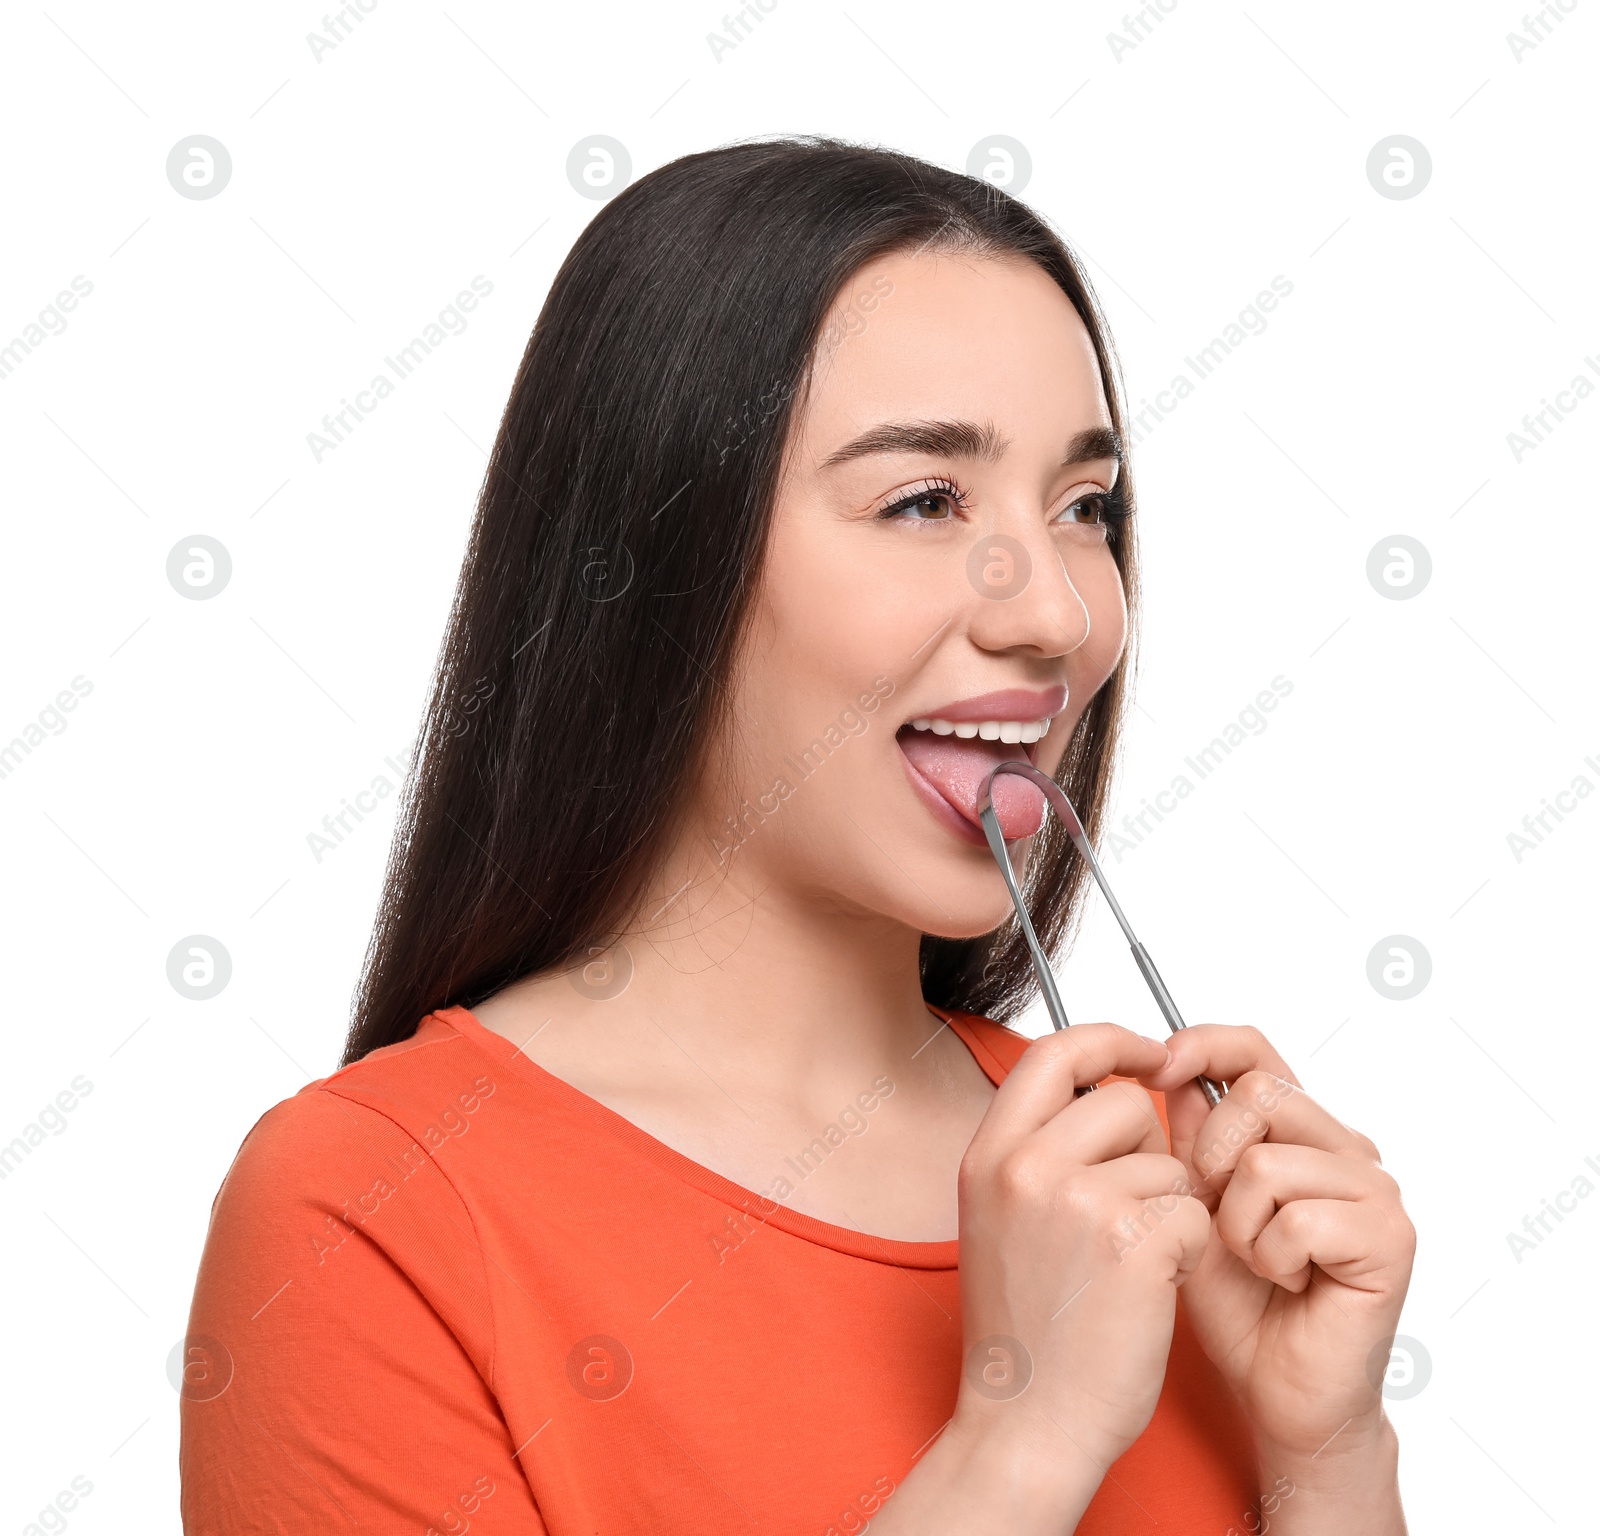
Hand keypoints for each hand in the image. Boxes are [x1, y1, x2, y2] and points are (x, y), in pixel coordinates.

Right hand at [939, 1025, 1209, 1522]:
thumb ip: (1037, 1148)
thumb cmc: (1026, 1329)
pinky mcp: (1134, 1243)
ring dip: (1168, 1207)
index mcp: (989, 1154)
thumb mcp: (1000, 1217)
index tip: (1147, 1055)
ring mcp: (1079, 1201)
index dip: (1110, 1042)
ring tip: (1129, 1266)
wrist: (1027, 1421)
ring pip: (1168, 1161)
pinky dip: (1187, 1250)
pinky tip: (1150, 1290)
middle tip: (1130, 1211)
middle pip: (1124, 1101)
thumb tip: (1101, 1089)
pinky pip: (1192, 1212)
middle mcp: (1026, 1166)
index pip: (1054, 1051)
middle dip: (1148, 1148)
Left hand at [1139, 1027, 1415, 1477]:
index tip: (1159, 1062)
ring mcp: (1374, 1189)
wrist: (1276, 1389)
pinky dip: (1271, 1257)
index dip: (1204, 1044)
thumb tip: (1172, 1064)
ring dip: (1239, 1224)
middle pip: (1259, 1095)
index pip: (1255, 1050)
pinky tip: (1286, 1282)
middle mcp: (1346, 1148)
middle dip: (1213, 1159)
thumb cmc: (1237, 1302)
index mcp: (1299, 1131)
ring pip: (1269, 1163)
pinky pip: (1298, 1218)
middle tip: (1220, 1217)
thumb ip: (1187, 1135)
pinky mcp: (1389, 1236)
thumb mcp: (1191, 1202)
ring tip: (1256, 1259)